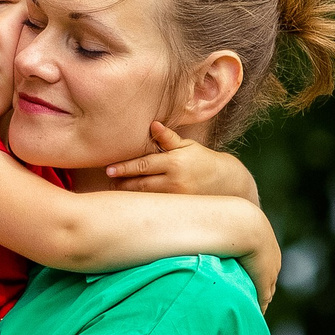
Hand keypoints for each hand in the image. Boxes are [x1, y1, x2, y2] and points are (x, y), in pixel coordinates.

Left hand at [103, 121, 261, 205]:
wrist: (226, 183)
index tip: (109, 169)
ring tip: (115, 190)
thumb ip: (168, 138)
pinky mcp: (178, 209)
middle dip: (122, 183)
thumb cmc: (202, 160)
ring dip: (128, 195)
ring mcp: (176, 198)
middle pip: (140, 184)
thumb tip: (153, 125)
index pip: (143, 165)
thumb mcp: (187, 146)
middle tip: (108, 181)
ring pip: (145, 198)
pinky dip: (141, 204)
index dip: (124, 168)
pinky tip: (131, 203)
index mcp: (175, 162)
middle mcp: (175, 181)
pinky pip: (155, 207)